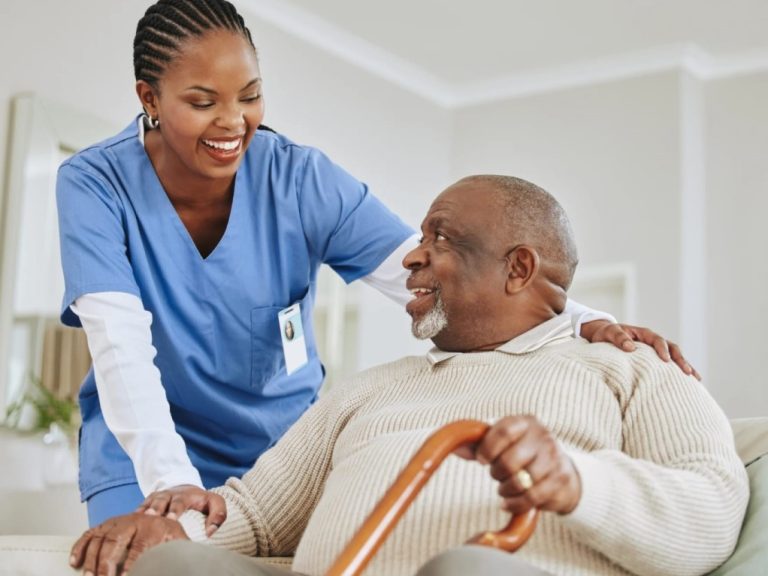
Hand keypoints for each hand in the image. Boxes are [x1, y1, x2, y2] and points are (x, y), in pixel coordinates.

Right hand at [70, 513, 186, 575]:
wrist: (163, 512)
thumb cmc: (169, 535)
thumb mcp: (178, 541)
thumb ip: (179, 552)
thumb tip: (182, 562)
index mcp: (153, 526)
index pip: (140, 547)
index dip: (132, 564)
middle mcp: (133, 521)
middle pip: (115, 541)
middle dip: (106, 564)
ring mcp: (117, 521)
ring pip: (99, 538)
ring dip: (92, 560)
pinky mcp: (105, 525)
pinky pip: (89, 534)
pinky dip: (80, 547)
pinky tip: (75, 562)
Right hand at [136, 485, 225, 536]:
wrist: (184, 488)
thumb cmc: (201, 501)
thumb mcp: (214, 502)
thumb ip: (219, 514)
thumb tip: (211, 532)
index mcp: (186, 495)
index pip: (180, 502)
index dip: (175, 510)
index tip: (171, 519)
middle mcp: (169, 495)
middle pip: (161, 501)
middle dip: (157, 509)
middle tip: (153, 518)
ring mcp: (157, 497)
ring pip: (149, 503)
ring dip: (144, 511)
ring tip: (140, 520)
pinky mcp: (148, 502)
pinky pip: (140, 507)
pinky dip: (136, 514)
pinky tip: (131, 521)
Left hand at [455, 415, 581, 514]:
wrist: (561, 469)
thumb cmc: (522, 452)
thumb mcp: (502, 442)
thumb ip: (478, 443)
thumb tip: (454, 447)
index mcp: (525, 422)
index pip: (503, 431)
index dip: (487, 448)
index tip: (481, 460)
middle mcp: (542, 436)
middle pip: (509, 461)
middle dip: (497, 473)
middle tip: (496, 475)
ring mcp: (554, 458)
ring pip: (520, 482)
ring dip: (505, 489)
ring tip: (504, 487)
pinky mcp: (560, 479)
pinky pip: (531, 498)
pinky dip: (514, 504)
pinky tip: (508, 502)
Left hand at [581, 320, 700, 379]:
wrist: (603, 336)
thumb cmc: (606, 335)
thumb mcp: (609, 333)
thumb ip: (619, 338)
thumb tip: (630, 348)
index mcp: (644, 334)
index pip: (657, 340)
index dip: (662, 350)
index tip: (665, 360)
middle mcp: (653, 341)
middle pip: (672, 348)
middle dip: (680, 360)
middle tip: (688, 372)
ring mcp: (656, 350)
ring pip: (675, 357)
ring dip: (685, 366)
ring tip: (696, 379)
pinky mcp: (655, 360)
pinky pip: (670, 365)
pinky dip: (679, 372)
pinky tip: (689, 383)